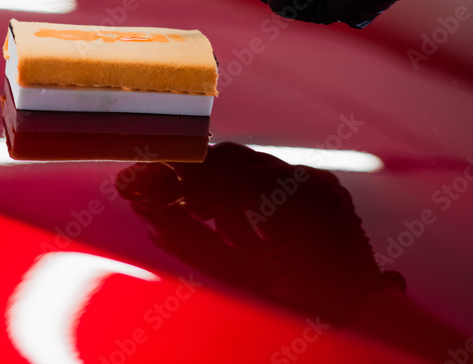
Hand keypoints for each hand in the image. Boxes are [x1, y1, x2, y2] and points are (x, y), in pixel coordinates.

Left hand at [119, 143, 401, 322]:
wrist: (337, 317)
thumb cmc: (280, 290)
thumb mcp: (218, 261)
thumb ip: (178, 229)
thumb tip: (135, 189)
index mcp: (256, 193)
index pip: (212, 160)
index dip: (179, 166)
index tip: (154, 181)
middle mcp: (280, 180)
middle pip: (222, 155)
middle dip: (199, 184)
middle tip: (202, 215)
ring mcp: (303, 181)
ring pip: (240, 164)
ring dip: (228, 206)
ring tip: (246, 241)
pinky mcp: (324, 190)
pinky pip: (269, 179)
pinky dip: (257, 210)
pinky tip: (270, 237)